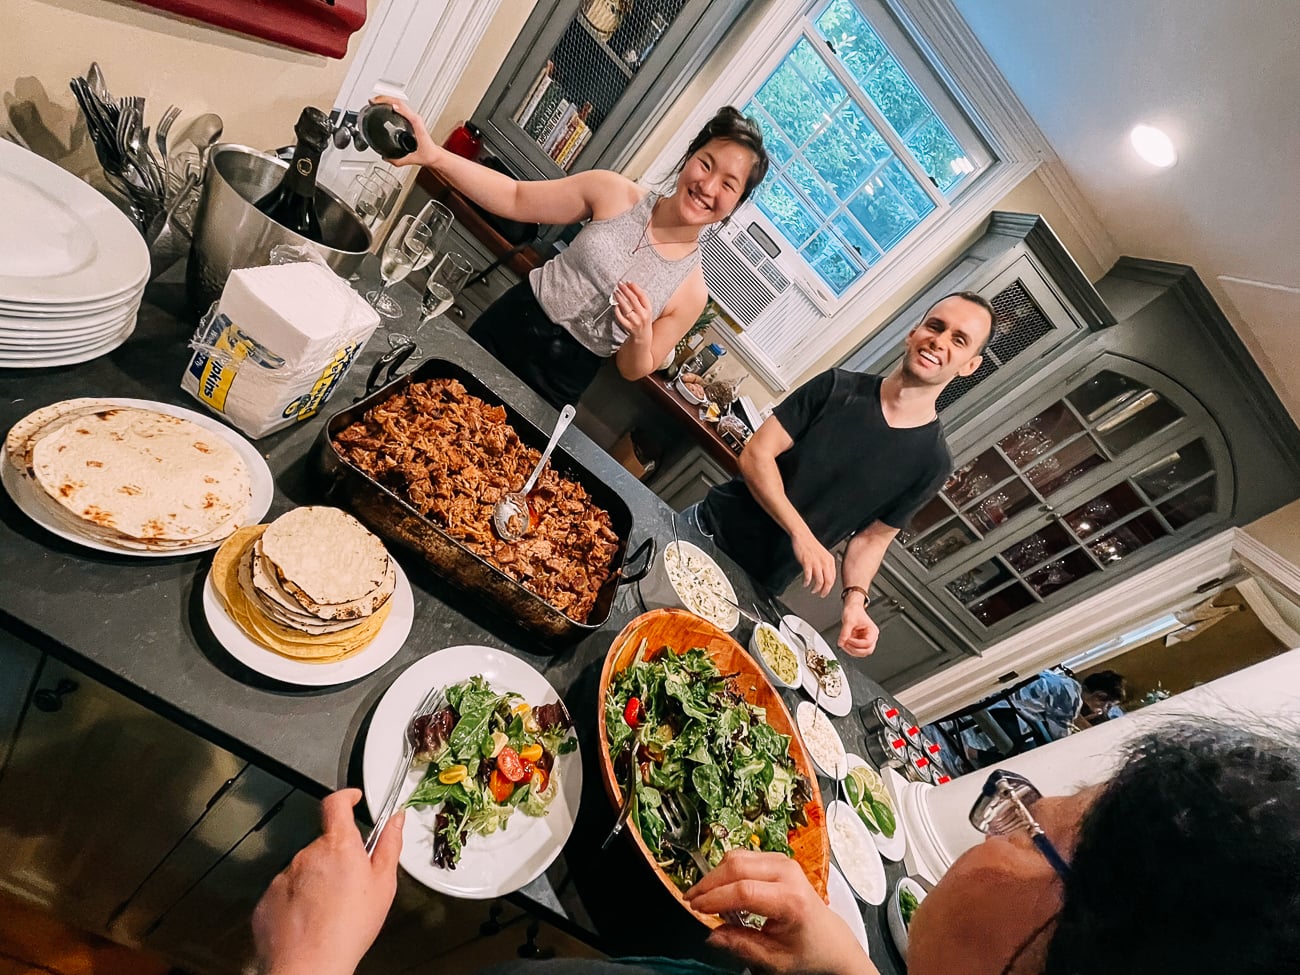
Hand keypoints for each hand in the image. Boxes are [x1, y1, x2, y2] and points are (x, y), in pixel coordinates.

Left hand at [252, 789, 403, 974]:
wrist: (309, 966)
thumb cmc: (348, 929)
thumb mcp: (383, 885)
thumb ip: (390, 845)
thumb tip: (396, 820)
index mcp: (338, 846)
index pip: (336, 804)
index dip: (345, 797)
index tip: (351, 798)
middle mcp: (307, 855)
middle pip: (324, 844)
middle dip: (336, 858)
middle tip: (350, 884)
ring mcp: (284, 876)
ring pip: (305, 869)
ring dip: (316, 881)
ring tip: (330, 910)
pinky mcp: (268, 898)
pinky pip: (286, 891)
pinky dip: (298, 900)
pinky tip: (310, 920)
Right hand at [370, 95, 442, 169]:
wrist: (433, 154)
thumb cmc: (427, 154)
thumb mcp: (411, 159)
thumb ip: (397, 160)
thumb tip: (385, 157)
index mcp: (416, 124)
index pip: (402, 108)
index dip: (389, 103)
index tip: (379, 103)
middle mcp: (415, 119)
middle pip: (399, 102)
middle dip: (384, 99)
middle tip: (372, 101)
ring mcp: (414, 117)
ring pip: (399, 103)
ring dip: (387, 100)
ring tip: (376, 101)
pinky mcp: (412, 119)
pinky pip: (400, 107)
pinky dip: (391, 104)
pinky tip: (384, 106)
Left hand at [611, 280, 653, 342]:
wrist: (643, 336)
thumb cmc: (643, 319)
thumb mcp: (646, 309)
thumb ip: (640, 299)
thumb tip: (629, 285)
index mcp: (648, 309)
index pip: (642, 295)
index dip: (634, 287)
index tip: (628, 282)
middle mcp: (643, 315)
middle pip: (633, 299)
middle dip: (625, 290)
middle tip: (620, 284)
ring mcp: (635, 321)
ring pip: (625, 307)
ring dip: (619, 298)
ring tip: (616, 292)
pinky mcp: (628, 326)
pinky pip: (620, 316)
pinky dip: (617, 309)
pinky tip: (615, 304)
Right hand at [686, 850, 876, 974]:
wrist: (831, 940)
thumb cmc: (807, 951)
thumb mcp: (775, 960)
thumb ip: (742, 946)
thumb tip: (712, 934)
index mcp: (791, 900)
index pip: (744, 891)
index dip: (715, 898)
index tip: (696, 908)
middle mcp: (789, 874)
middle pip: (737, 866)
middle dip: (709, 883)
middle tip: (692, 900)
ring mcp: (784, 862)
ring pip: (738, 856)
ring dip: (715, 874)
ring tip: (703, 896)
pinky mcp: (778, 859)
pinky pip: (745, 856)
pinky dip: (726, 870)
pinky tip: (719, 888)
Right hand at [792, 531, 835, 596]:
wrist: (802, 536)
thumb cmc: (811, 545)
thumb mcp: (822, 555)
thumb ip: (825, 566)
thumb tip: (825, 577)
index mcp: (830, 561)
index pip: (833, 578)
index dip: (830, 587)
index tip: (826, 591)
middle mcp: (825, 562)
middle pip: (828, 581)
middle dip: (825, 591)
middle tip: (821, 595)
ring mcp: (816, 563)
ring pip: (820, 581)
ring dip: (816, 588)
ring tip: (813, 590)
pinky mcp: (807, 562)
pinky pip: (808, 577)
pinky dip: (807, 582)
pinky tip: (805, 583)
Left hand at [838, 598, 879, 656]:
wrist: (852, 608)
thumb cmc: (854, 611)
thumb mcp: (848, 620)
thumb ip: (844, 632)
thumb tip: (841, 642)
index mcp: (872, 631)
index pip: (868, 643)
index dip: (857, 643)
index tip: (848, 639)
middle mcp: (871, 637)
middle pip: (867, 651)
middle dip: (855, 650)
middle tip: (846, 644)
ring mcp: (866, 640)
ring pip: (862, 653)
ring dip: (852, 650)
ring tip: (844, 643)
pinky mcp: (860, 642)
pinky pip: (857, 650)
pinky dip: (850, 649)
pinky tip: (845, 643)